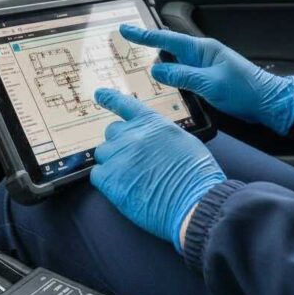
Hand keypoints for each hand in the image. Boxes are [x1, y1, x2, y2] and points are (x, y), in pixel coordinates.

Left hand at [91, 88, 224, 251]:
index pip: (125, 104)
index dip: (110, 98)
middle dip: (119, 144)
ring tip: (132, 179)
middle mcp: (132, 134)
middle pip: (112, 133)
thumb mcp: (183, 141)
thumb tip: (150, 141)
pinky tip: (124, 189)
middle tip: (133, 162)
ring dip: (113, 164)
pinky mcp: (109, 177)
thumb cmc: (196, 175)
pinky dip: (107, 181)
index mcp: (152, 123)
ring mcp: (118, 155)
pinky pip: (98, 175)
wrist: (194, 200)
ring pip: (103, 154)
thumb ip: (160, 135)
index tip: (99, 94)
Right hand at [119, 25, 293, 135]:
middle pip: (168, 48)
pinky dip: (168, 77)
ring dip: (156, 64)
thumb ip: (183, 76)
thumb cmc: (246, 90)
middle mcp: (202, 55)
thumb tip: (157, 70)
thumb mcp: (211, 83)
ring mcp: (204, 67)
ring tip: (135, 66)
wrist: (270, 103)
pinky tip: (161, 84)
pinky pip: (181, 75)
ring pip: (174, 63)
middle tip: (125, 46)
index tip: (126, 30)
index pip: (167, 40)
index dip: (144, 36)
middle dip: (146, 46)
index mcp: (203, 49)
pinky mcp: (207, 80)